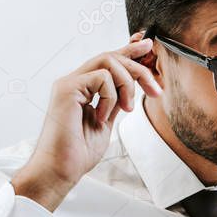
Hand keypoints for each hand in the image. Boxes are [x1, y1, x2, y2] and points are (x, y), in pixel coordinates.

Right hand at [11, 32, 162, 210]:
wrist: (61, 169)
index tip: (147, 47)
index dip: (128, 51)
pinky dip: (110, 97)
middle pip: (111, 57)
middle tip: (155, 90)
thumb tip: (130, 89)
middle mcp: (74, 81)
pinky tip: (102, 117)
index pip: (107, 62)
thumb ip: (115, 102)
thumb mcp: (106, 123)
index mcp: (82, 88)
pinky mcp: (66, 89)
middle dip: (139, 70)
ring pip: (108, 62)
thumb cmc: (78, 152)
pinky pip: (101, 78)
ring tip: (127, 109)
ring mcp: (69, 83)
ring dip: (127, 84)